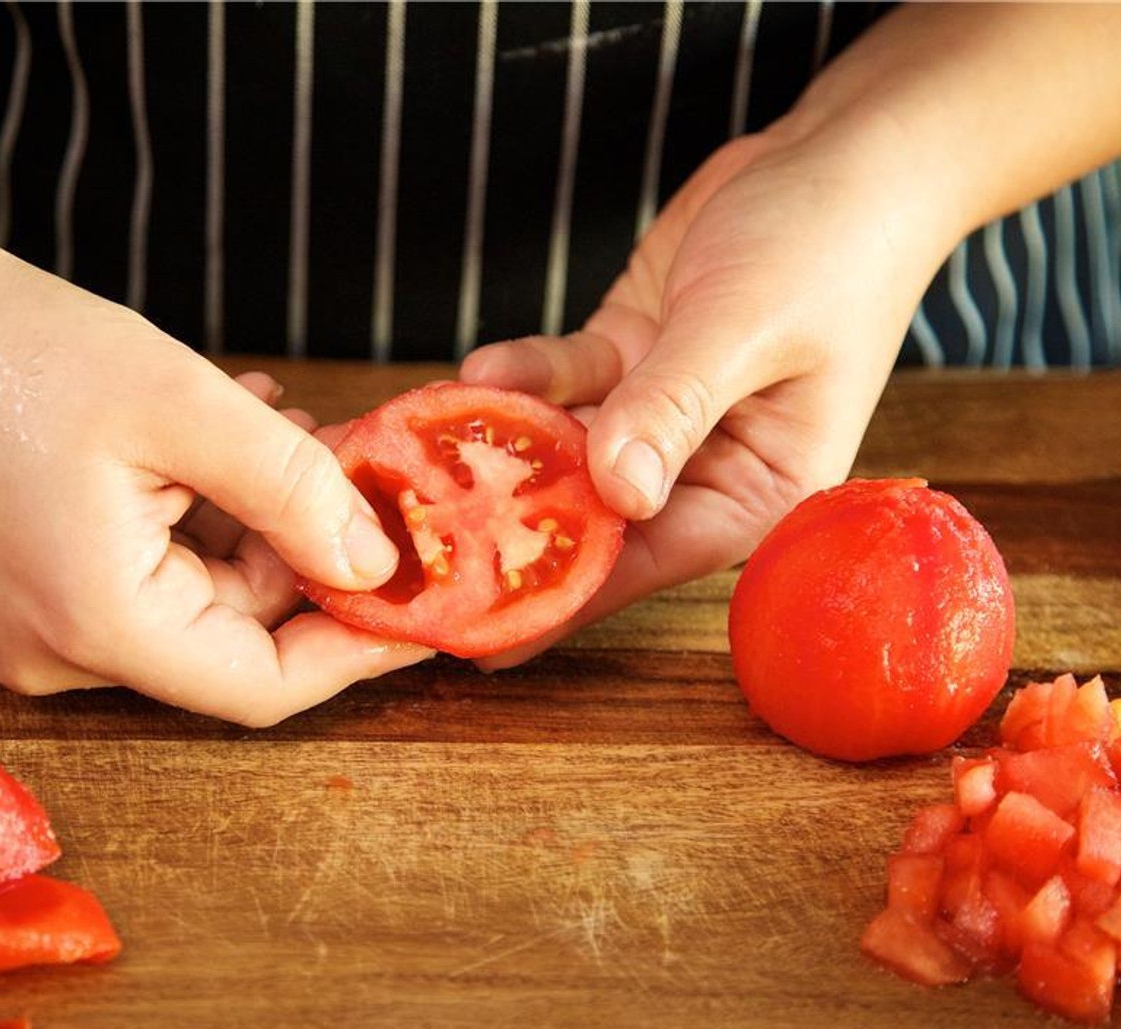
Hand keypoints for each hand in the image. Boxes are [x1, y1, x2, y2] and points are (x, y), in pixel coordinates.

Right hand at [0, 238, 430, 724]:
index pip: (261, 687)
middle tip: (352, 462)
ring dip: (255, 512)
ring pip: (197, 591)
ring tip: (278, 420)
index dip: (354, 649)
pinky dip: (200, 508)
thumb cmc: (10, 346)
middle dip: (305, 546)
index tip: (425, 604)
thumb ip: (294, 492)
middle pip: (233, 631)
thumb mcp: (184, 405)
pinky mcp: (30, 589)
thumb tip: (376, 565)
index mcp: (95, 626)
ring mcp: (37, 625)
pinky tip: (221, 426)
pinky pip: (148, 568)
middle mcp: (60, 652)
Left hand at [459, 122, 948, 665]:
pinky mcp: (625, 362)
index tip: (484, 636)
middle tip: (426, 555)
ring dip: (502, 447)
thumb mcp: (745, 327)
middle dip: (515, 526)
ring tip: (425, 458)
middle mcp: (705, 467)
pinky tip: (477, 374)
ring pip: (564, 448)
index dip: (565, 598)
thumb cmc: (827, 244)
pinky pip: (561, 383)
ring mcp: (657, 415)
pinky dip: (522, 378)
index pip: (649, 562)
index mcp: (757, 490)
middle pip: (595, 518)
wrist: (838, 157)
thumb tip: (616, 495)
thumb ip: (673, 407)